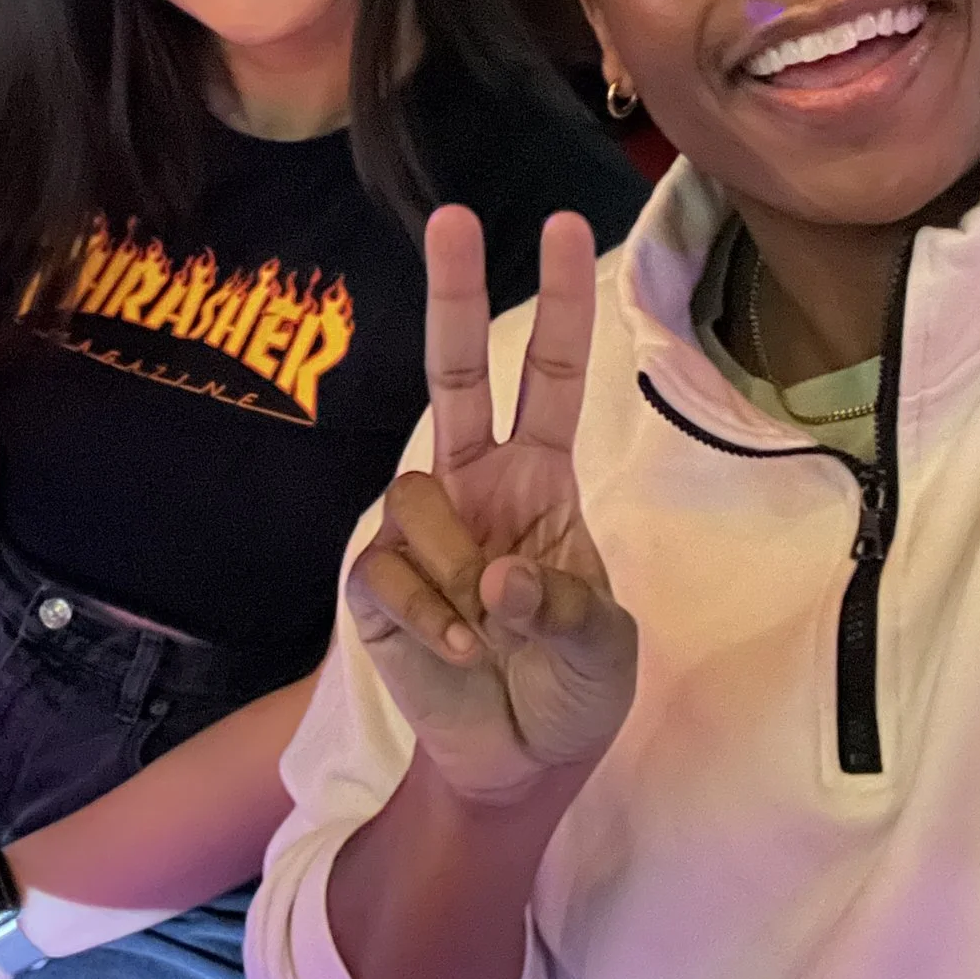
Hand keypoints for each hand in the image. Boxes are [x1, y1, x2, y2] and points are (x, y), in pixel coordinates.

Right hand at [347, 209, 636, 809]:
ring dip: (462, 575)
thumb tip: (500, 578)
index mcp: (541, 480)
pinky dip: (433, 620)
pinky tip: (459, 654)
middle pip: (455, 372)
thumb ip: (565, 607)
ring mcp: (423, 529)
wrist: (513, 763)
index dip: (558, 304)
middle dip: (453, 293)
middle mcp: (476, 484)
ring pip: (421, 499)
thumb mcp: (603, 649)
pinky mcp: (376, 580)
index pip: (550, 377)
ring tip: (490, 636)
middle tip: (451, 215)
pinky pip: (391, 571)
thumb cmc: (570, 690)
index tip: (561, 226)